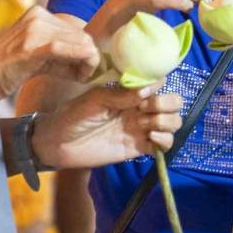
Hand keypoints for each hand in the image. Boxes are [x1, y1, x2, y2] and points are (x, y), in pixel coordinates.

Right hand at [0, 7, 100, 102]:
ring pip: (77, 41)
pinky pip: (62, 48)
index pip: (76, 30)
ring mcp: (33, 29)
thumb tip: (91, 62)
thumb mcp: (39, 58)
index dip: (87, 50)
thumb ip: (63, 57)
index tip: (87, 69)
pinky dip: (78, 58)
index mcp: (40, 14)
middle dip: (90, 57)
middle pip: (80, 35)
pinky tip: (84, 72)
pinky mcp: (29, 46)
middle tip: (86, 76)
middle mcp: (38, 16)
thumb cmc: (6, 70)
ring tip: (81, 77)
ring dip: (87, 62)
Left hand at [33, 84, 183, 168]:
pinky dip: (165, 140)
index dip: (158, 86)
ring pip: (173, 122)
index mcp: (130, 93)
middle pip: (174, 103)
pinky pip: (164, 145)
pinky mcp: (138, 148)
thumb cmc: (72, 115)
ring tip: (146, 124)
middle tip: (144, 110)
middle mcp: (140, 109)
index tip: (143, 93)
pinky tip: (151, 138)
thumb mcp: (96, 99)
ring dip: (166, 121)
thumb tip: (147, 89)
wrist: (58, 144)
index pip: (159, 84)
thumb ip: (122, 95)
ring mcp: (141, 128)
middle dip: (166, 104)